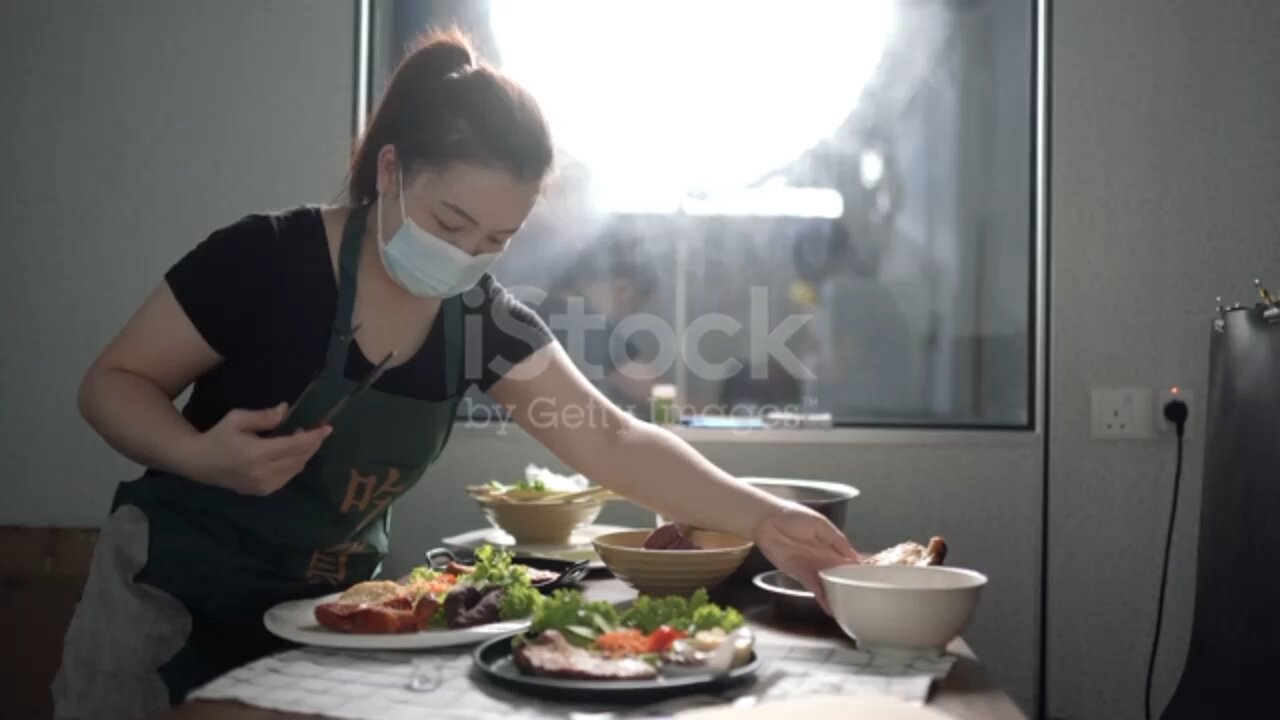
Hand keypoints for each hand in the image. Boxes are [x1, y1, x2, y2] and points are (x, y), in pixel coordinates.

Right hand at [184, 403, 331, 495]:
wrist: (200, 464)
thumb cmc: (218, 437)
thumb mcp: (237, 419)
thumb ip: (264, 417)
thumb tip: (286, 409)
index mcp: (257, 454)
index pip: (295, 446)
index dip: (314, 437)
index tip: (327, 428)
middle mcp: (263, 473)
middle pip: (299, 459)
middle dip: (311, 444)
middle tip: (313, 430)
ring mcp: (263, 486)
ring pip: (296, 469)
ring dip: (303, 454)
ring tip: (299, 438)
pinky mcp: (262, 491)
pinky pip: (287, 477)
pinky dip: (294, 464)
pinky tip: (289, 453)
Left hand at [752, 503, 860, 613]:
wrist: (766, 521)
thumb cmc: (794, 516)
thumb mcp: (820, 524)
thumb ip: (837, 539)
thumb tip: (855, 556)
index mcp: (832, 544)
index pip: (850, 559)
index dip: (860, 570)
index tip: (875, 583)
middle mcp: (825, 557)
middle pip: (841, 574)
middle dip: (851, 586)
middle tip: (866, 602)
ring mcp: (813, 566)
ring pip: (829, 583)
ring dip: (838, 595)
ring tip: (851, 610)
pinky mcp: (800, 573)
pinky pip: (814, 587)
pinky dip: (822, 598)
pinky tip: (831, 608)